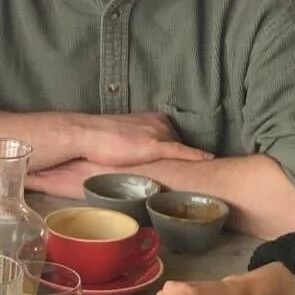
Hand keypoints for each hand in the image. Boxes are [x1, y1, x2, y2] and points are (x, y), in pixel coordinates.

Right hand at [75, 111, 202, 167]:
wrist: (87, 135)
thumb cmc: (99, 137)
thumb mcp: (125, 135)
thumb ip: (139, 140)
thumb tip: (140, 153)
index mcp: (154, 118)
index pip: (173, 137)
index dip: (174, 151)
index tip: (178, 163)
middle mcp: (160, 123)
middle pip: (179, 145)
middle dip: (179, 159)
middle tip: (178, 174)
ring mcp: (158, 134)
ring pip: (181, 150)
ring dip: (187, 162)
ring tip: (187, 176)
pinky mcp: (155, 145)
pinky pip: (180, 151)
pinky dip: (194, 155)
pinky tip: (208, 159)